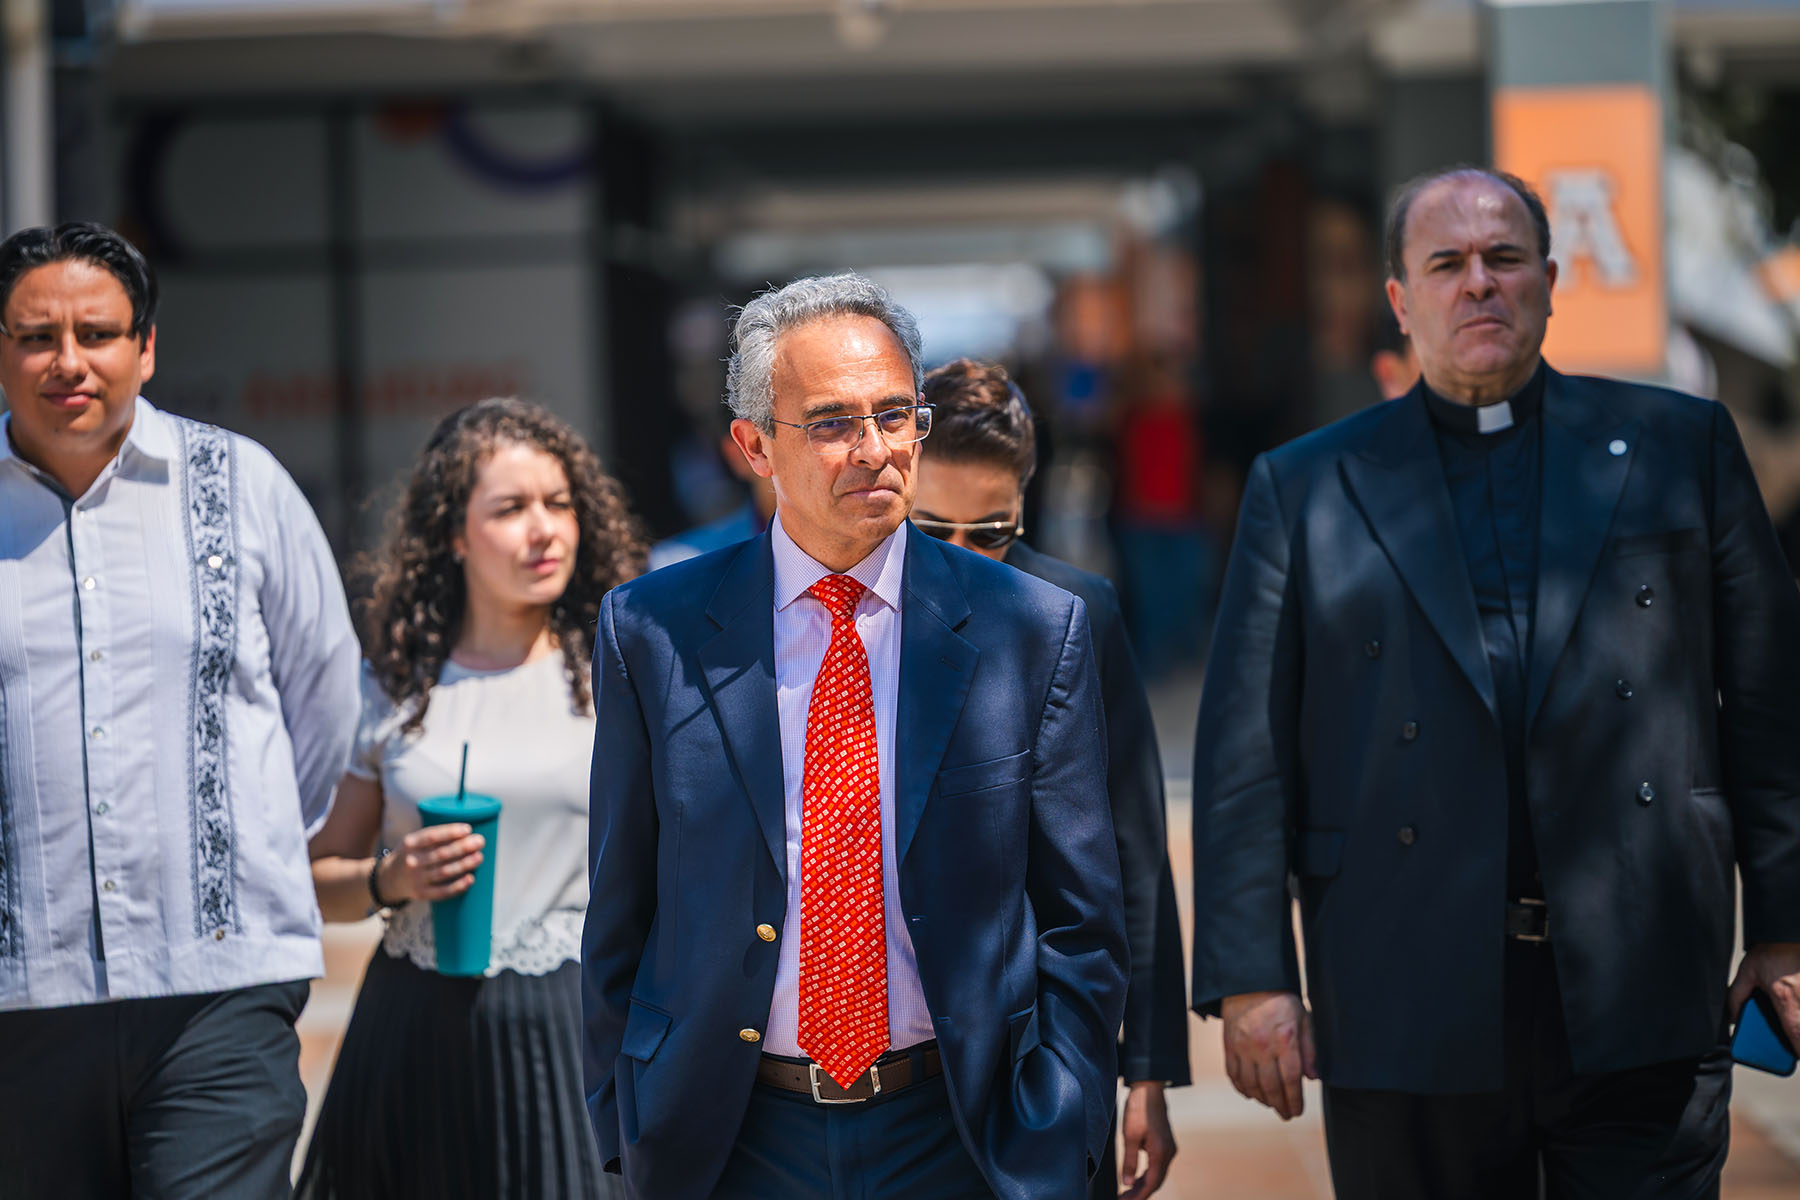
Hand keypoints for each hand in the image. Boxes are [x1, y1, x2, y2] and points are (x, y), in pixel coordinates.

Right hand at [378, 824, 484, 903]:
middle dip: (463, 847)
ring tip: (479, 857)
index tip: (468, 829)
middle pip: (441, 854)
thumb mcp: (414, 841)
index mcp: (410, 843)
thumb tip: (467, 832)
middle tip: (480, 842)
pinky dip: (458, 886)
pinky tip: (470, 879)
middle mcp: (412, 861)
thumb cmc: (411, 854)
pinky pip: (442, 891)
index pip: (432, 836)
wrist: (389, 879)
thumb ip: (434, 836)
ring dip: (464, 864)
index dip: (451, 832)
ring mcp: (416, 879)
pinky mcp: (421, 893)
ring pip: (444, 872)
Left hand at [1118, 1080, 1175, 1198]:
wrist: (1150, 1088)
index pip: (1151, 1183)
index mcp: (1160, 1153)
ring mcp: (1169, 1148)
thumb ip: (1129, 1161)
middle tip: (1123, 1199)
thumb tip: (1127, 1183)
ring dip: (1143, 1184)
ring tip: (1127, 1192)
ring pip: (1157, 1174)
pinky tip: (1136, 1177)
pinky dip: (1147, 1174)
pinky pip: (1157, 1165)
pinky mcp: (1165, 1143)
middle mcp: (1168, 1152)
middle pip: (1156, 1181)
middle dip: (1140, 1192)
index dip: (1138, 1196)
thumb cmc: (1139, 1109)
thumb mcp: (1130, 1136)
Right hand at [1221, 990, 1315, 1119]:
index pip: (1291, 1079)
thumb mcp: (1304, 1019)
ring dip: (1262, 1099)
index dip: (1295, 1100)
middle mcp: (1262, 1046)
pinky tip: (1251, 1093)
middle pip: (1271, 1087)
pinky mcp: (1229, 1045)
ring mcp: (1243, 1047)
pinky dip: (1242, 1088)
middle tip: (1286, 1115)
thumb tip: (1313, 1078)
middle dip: (1280, 1105)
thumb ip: (1309, 1049)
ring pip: (1251, 1085)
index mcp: (1284, 1039)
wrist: (1249, 983)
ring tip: (1271, 1104)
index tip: (1298, 1111)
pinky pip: (1233, 1074)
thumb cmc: (1281, 1001)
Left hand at [1729, 942, 1799, 1050]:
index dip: (1796, 1050)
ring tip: (1795, 1030)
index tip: (1794, 1054)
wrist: (1792, 932)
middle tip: (1795, 1044)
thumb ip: (1737, 995)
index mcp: (1786, 1001)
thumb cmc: (1775, 949)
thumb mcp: (1748, 971)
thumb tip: (1732, 1016)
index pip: (1796, 1037)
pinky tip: (1798, 1010)